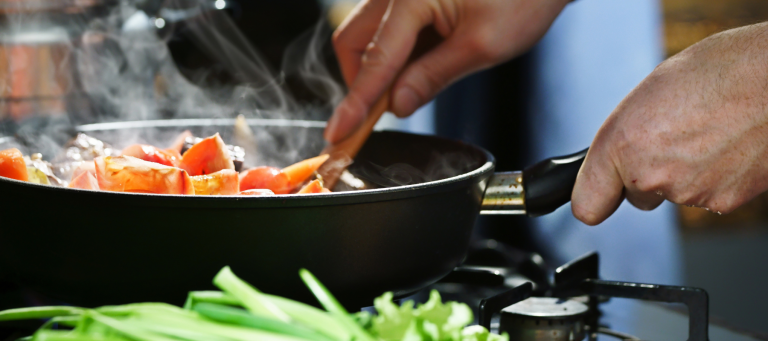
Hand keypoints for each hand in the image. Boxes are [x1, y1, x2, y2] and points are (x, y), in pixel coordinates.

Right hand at [324, 0, 569, 142]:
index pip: (374, 61)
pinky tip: (418, 68)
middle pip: (352, 41)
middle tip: (378, 114)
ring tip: (409, 89)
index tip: (337, 133)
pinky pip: (386, 27)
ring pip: (366, 35)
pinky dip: (394, 54)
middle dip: (360, 82)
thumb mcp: (483, 45)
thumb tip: (399, 106)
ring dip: (378, 68)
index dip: (355, 103)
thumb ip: (433, 77)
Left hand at [572, 22, 767, 224]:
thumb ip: (626, 136)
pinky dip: (715, 177)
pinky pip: (708, 194)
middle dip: (648, 174)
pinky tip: (727, 146)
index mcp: (622, 144)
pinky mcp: (723, 202)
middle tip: (675, 137)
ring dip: (685, 171)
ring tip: (708, 132)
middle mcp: (650, 175)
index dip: (596, 198)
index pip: (587, 205)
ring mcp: (688, 192)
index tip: (600, 194)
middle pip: (637, 195)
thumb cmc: (719, 72)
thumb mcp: (649, 94)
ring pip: (674, 193)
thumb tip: (619, 159)